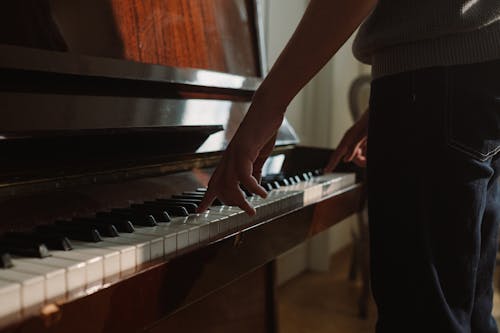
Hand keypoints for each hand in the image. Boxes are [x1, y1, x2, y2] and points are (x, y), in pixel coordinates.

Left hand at [198, 93, 284, 215]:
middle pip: (219, 188)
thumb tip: (255, 185)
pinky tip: (263, 193)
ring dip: (240, 201)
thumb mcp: (259, 155)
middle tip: (247, 211)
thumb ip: (255, 170)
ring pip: (229, 185)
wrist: (266, 108)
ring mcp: (234, 155)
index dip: (206, 198)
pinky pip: (244, 177)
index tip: (199, 212)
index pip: (214, 182)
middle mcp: (228, 159)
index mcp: (229, 160)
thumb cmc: (263, 130)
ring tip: (252, 210)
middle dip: (230, 203)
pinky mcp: (244, 151)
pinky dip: (254, 188)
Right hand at [324, 109, 368, 171]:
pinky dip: (367, 153)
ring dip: (364, 157)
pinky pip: (363, 151)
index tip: (326, 170)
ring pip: (358, 155)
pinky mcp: (363, 140)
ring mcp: (357, 140)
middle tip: (367, 162)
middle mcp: (351, 140)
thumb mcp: (363, 134)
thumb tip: (346, 159)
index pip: (337, 154)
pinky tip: (370, 147)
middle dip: (359, 161)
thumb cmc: (370, 120)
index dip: (331, 163)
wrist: (376, 112)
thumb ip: (354, 147)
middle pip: (350, 158)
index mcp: (348, 138)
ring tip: (370, 150)